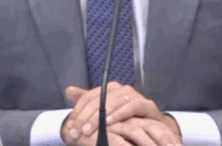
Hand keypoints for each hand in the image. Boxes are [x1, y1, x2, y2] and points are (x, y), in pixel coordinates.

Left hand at [61, 82, 179, 142]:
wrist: (152, 128)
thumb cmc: (126, 121)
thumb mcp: (103, 113)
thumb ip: (87, 101)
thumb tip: (69, 90)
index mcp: (110, 89)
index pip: (89, 96)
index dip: (78, 110)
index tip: (71, 125)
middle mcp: (122, 89)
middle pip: (99, 99)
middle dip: (86, 116)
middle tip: (78, 131)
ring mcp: (135, 95)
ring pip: (113, 102)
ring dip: (99, 117)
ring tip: (89, 129)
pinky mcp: (147, 104)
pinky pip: (131, 106)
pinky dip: (118, 114)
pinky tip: (108, 122)